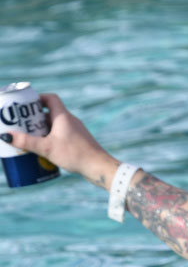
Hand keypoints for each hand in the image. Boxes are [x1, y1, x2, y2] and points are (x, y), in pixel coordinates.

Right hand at [1, 92, 118, 187]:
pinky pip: (62, 136)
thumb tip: (5, 136)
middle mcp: (70, 121)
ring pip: (55, 126)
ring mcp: (76, 132)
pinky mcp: (79, 142)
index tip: (25, 105)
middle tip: (22, 125)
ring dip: (43, 130)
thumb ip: (27, 142)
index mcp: (63, 116)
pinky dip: (52, 139)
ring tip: (30, 139)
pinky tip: (45, 151)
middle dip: (34, 118)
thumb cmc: (75, 155)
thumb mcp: (47, 148)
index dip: (37, 98)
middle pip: (49, 113)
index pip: (50, 98)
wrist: (100, 168)